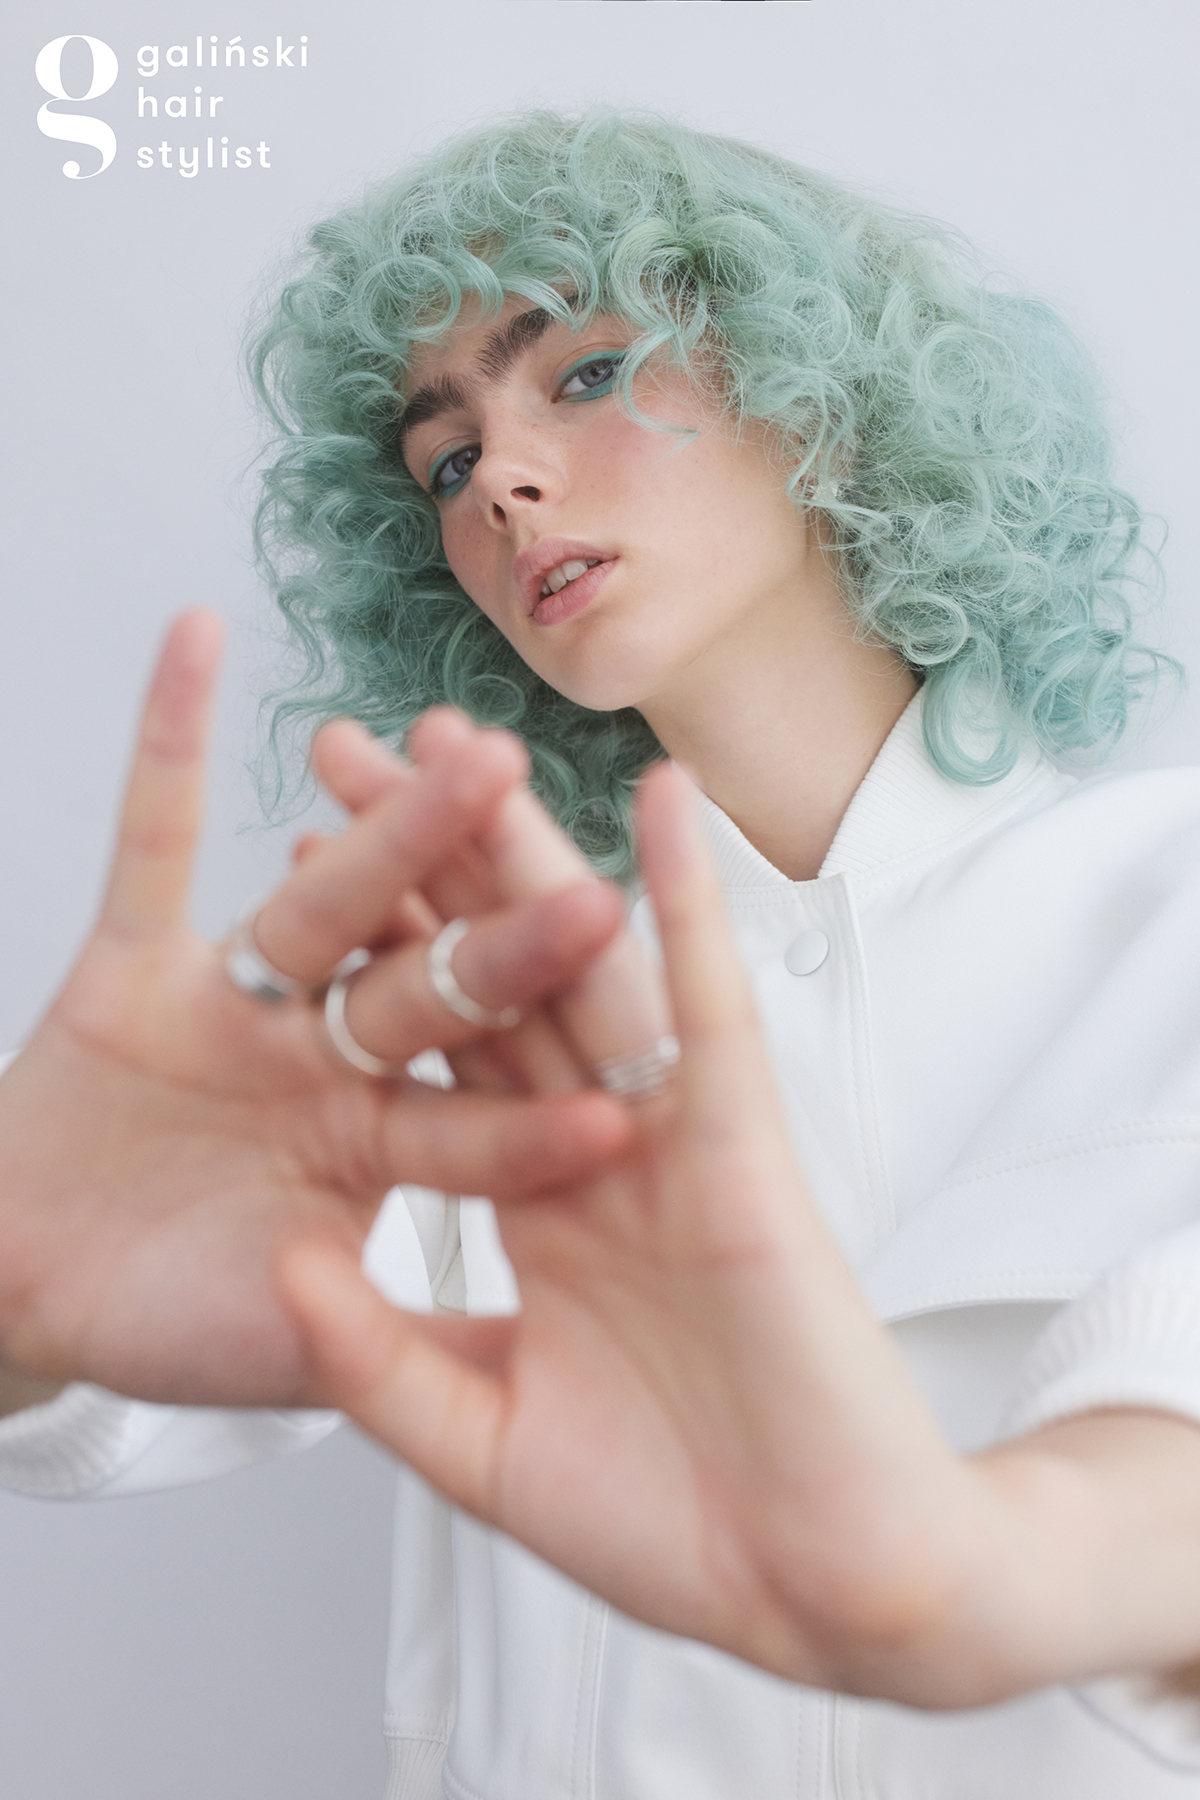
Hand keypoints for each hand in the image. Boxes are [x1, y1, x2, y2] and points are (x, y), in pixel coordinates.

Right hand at [0, 614, 631, 1408]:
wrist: (19, 1288)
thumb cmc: (157, 1323)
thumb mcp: (284, 1354)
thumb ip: (378, 1348)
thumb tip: (500, 1362)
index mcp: (378, 1144)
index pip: (477, 1122)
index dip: (542, 1120)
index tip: (623, 1102)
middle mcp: (327, 1057)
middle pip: (429, 986)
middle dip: (499, 939)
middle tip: (582, 876)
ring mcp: (239, 1004)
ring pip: (324, 904)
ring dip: (386, 830)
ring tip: (453, 748)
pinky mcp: (134, 965)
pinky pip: (149, 840)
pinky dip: (166, 744)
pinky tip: (198, 637)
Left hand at [283, 763, 1199, 1706]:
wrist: (812, 1575)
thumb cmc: (665, 1522)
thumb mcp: (482, 1443)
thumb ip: (380, 1359)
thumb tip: (285, 1260)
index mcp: (525, 1204)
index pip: (428, 1054)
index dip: (362, 959)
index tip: (299, 862)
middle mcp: (589, 1146)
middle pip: (487, 977)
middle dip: (421, 863)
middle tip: (349, 749)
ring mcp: (666, 1132)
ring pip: (583, 963)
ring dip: (525, 847)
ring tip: (461, 736)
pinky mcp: (742, 1142)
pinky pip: (708, 1002)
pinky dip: (686, 897)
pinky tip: (654, 797)